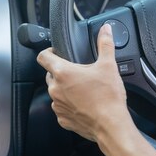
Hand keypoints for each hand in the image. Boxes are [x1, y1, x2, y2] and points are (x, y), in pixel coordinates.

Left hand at [36, 24, 130, 141]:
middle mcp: (55, 89)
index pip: (43, 56)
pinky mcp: (62, 119)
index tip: (56, 52)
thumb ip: (105, 44)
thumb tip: (106, 29)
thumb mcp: (108, 66)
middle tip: (79, 73)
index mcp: (63, 73)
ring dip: (66, 89)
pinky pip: (62, 108)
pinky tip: (84, 104)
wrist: (111, 125)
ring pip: (56, 92)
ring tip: (83, 90)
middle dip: (62, 72)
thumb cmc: (108, 97)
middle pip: (51, 74)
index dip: (49, 52)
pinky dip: (70, 105)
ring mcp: (57, 105)